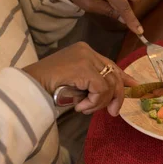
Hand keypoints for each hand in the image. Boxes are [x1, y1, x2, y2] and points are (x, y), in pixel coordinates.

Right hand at [23, 42, 138, 115]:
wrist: (28, 87)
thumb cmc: (47, 87)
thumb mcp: (75, 83)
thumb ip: (92, 84)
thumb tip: (113, 95)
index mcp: (84, 51)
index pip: (110, 64)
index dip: (123, 77)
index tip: (133, 86)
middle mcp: (87, 51)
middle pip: (114, 74)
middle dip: (116, 96)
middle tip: (113, 112)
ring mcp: (86, 58)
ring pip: (109, 84)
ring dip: (100, 102)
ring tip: (85, 109)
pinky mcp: (84, 68)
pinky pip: (101, 90)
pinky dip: (94, 102)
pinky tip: (80, 107)